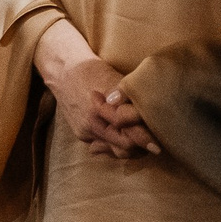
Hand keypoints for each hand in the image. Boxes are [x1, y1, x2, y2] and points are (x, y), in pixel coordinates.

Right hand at [34, 22, 158, 159]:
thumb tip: (152, 112)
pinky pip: (104, 147)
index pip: (127, 136)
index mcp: (99, 112)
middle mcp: (91, 127)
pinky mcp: (82, 134)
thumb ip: (130, 99)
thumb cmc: (92, 71)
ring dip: (129, 148)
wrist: (63, 70)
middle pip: (122, 148)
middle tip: (155, 142)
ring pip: (113, 151)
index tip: (158, 146)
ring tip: (143, 141)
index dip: (144, 140)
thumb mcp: (114, 80)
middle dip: (140, 147)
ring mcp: (84, 133)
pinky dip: (116, 145)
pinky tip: (126, 139)